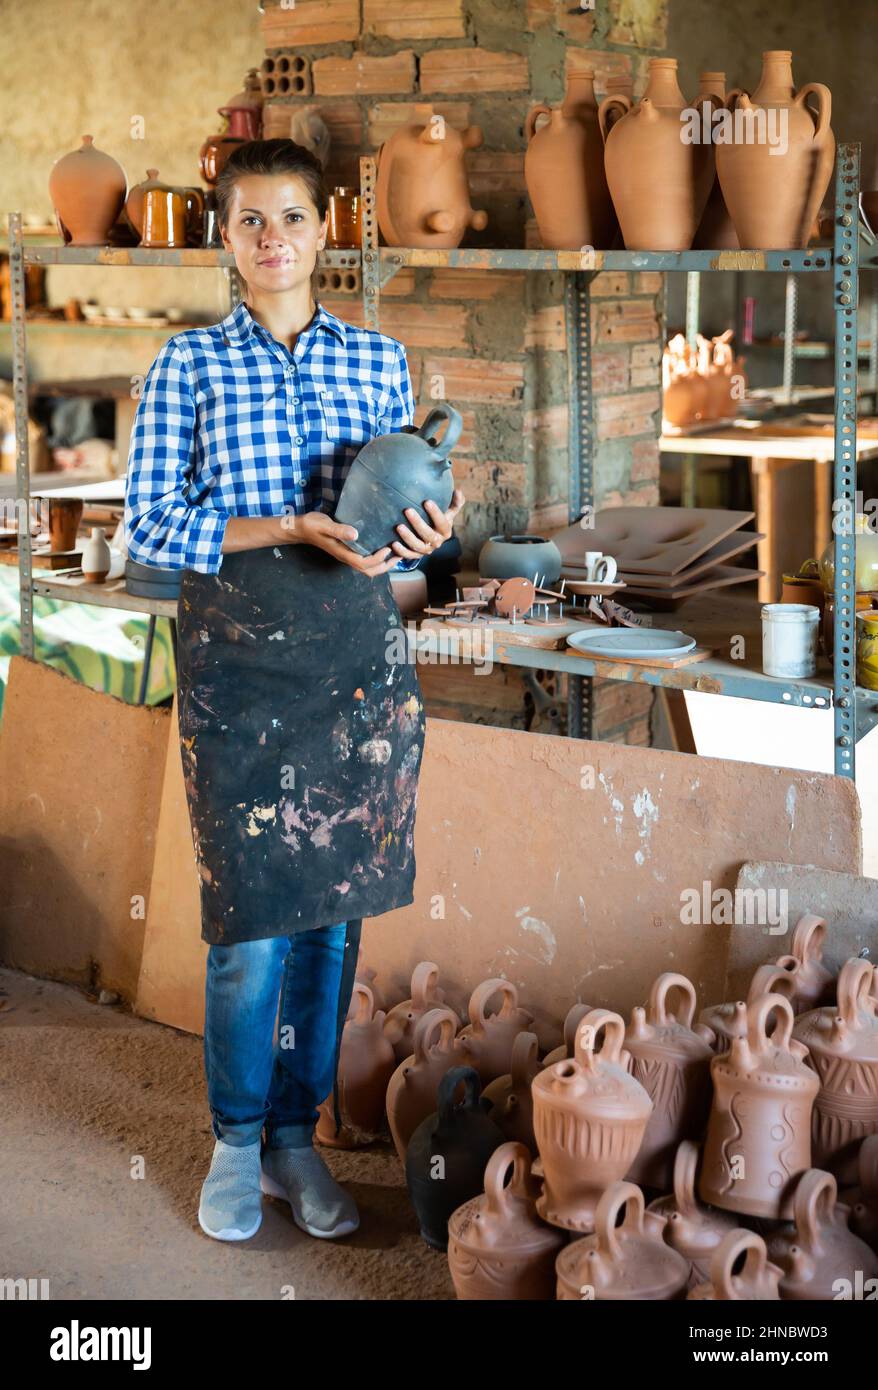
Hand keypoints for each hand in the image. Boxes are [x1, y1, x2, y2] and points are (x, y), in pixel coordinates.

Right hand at [280, 511, 401, 577]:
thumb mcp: (325, 525)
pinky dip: (377, 557)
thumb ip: (339, 530)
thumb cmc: (312, 525)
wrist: (301, 528)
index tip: (388, 548)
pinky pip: (365, 559)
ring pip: (368, 567)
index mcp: (343, 554)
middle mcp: (347, 557)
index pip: (363, 564)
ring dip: (383, 563)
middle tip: (400, 555)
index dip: (377, 559)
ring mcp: (347, 555)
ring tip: (397, 553)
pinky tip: (384, 547)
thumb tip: (356, 534)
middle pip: (369, 571)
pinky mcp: (348, 550)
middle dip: (386, 566)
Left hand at [390, 488, 465, 561]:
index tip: (427, 501)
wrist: (431, 536)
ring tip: (398, 526)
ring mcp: (426, 550)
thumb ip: (455, 502)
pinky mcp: (416, 555)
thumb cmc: (439, 519)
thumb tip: (458, 491)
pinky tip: (393, 543)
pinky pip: (408, 555)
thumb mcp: (449, 511)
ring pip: (417, 546)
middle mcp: (437, 542)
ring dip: (408, 537)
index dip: (435, 513)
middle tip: (407, 510)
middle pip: (428, 535)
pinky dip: (401, 551)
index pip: (442, 522)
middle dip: (418, 523)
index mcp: (446, 531)